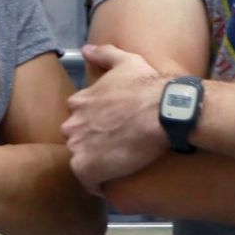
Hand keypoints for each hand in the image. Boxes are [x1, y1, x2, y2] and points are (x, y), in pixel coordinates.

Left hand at [62, 44, 169, 191]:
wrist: (161, 112)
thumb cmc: (147, 86)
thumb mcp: (126, 61)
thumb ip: (103, 54)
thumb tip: (85, 50)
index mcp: (79, 102)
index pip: (78, 118)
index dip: (94, 125)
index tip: (109, 130)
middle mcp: (72, 124)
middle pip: (76, 139)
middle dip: (90, 144)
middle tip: (114, 149)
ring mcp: (78, 147)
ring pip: (80, 160)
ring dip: (94, 164)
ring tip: (115, 167)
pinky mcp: (86, 168)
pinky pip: (87, 182)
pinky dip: (97, 184)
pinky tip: (113, 181)